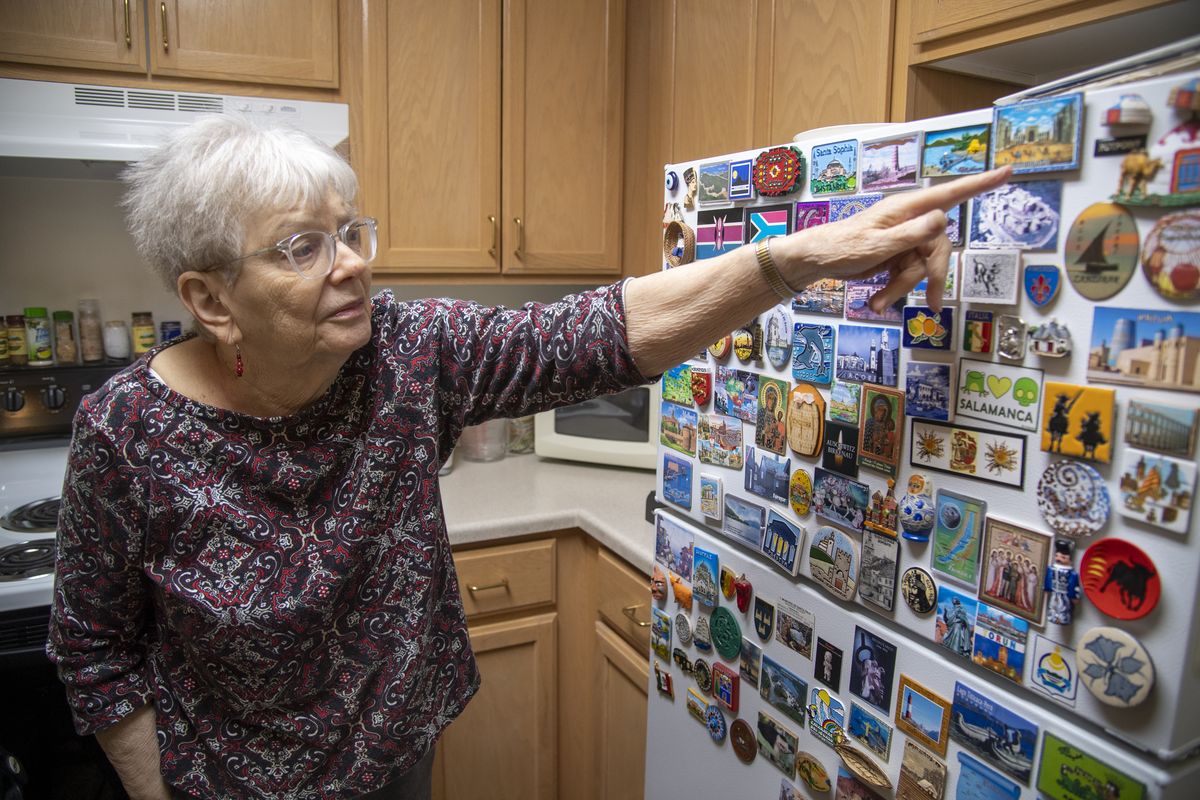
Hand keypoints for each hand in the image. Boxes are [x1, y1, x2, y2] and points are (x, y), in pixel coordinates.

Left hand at [775, 166, 1011, 311]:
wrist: (814, 261)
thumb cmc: (841, 246)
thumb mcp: (878, 244)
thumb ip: (912, 233)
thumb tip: (943, 217)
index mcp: (908, 208)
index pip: (951, 193)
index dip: (981, 183)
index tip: (1009, 171)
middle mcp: (910, 220)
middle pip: (939, 248)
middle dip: (932, 278)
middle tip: (934, 305)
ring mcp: (903, 239)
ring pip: (922, 266)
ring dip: (903, 288)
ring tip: (878, 304)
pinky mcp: (895, 255)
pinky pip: (907, 274)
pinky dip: (894, 289)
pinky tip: (877, 301)